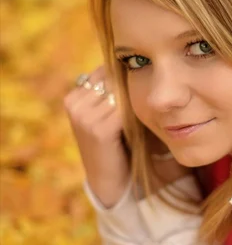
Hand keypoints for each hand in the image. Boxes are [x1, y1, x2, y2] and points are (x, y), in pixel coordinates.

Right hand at [64, 65, 130, 207]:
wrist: (111, 180)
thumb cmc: (117, 142)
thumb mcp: (110, 113)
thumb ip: (114, 90)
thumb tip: (132, 64)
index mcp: (73, 96)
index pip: (105, 70)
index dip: (125, 79)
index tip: (140, 88)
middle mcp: (74, 104)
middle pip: (113, 79)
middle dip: (131, 88)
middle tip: (145, 102)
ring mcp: (83, 116)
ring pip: (120, 93)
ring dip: (135, 101)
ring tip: (142, 115)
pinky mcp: (98, 130)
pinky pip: (124, 109)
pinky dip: (136, 114)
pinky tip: (141, 123)